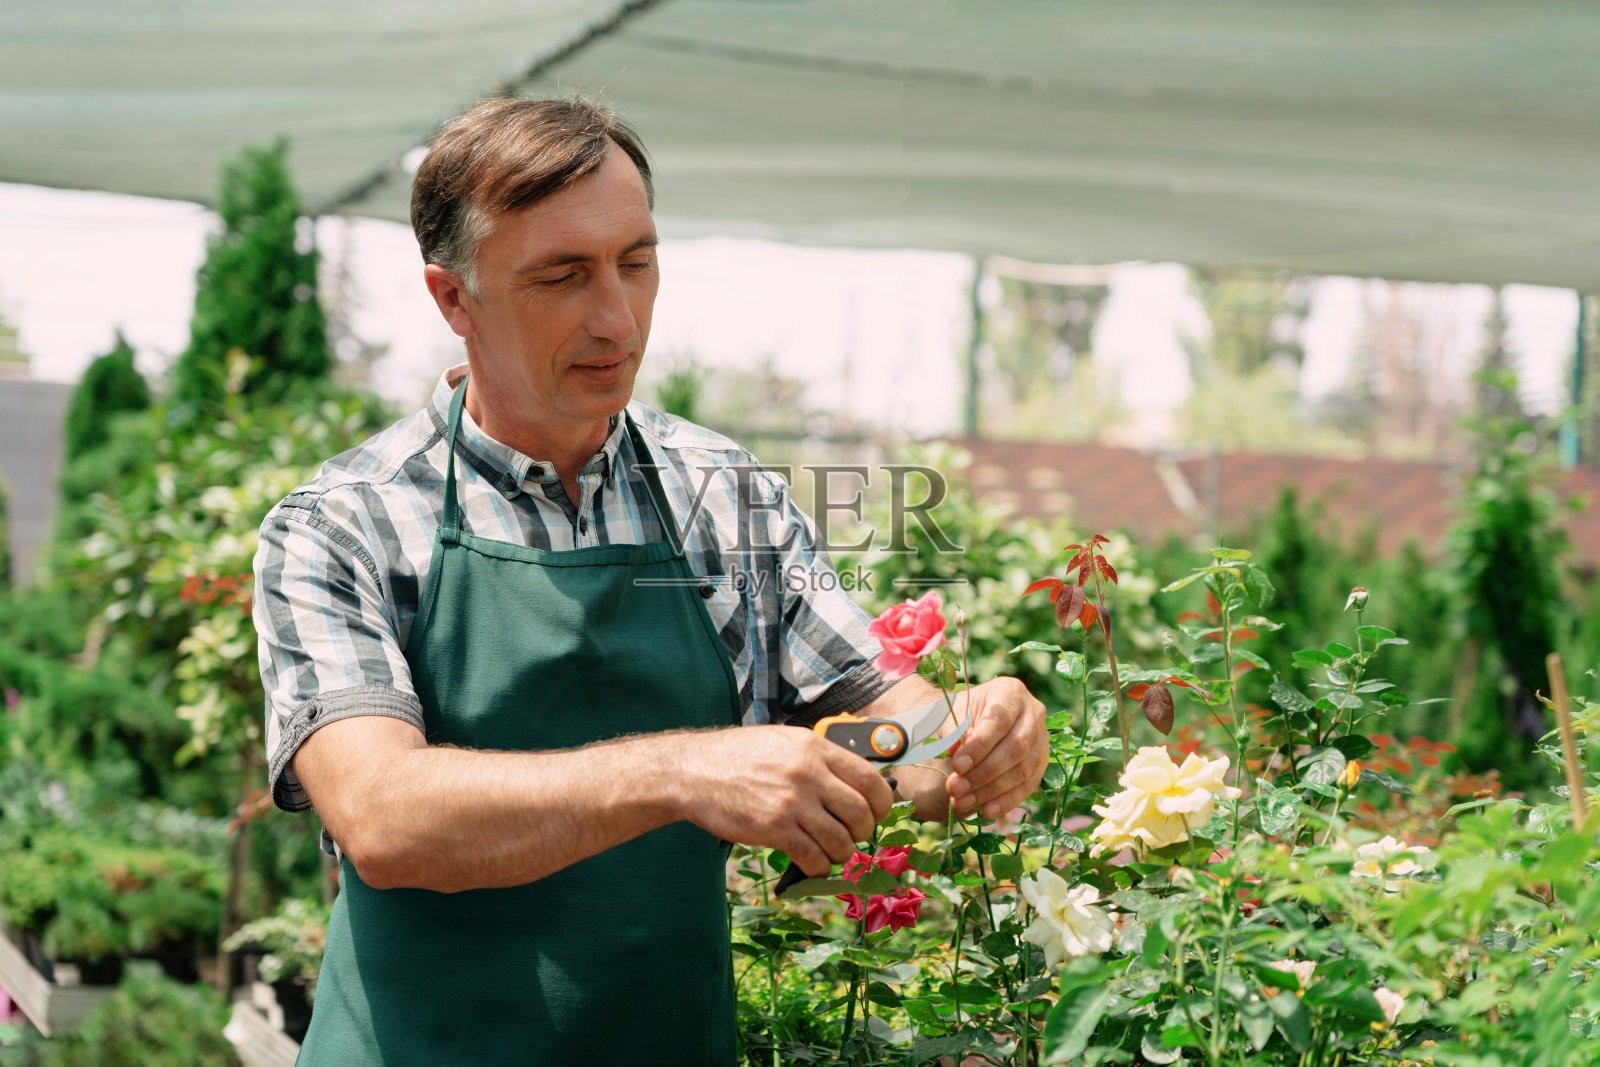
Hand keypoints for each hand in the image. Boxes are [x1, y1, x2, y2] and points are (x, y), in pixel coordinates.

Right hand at [669, 726, 893, 877]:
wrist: (693, 771)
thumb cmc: (738, 756)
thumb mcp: (784, 742)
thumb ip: (819, 760)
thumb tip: (854, 785)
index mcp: (815, 748)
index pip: (870, 779)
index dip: (881, 803)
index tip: (877, 814)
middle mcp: (809, 773)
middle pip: (860, 813)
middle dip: (863, 832)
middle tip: (853, 837)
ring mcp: (792, 803)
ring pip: (841, 840)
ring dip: (841, 853)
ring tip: (830, 852)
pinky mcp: (774, 829)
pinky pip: (813, 858)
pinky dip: (818, 867)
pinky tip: (811, 864)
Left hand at [943, 677, 1047, 820]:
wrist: (973, 720)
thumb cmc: (962, 714)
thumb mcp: (953, 715)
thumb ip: (954, 732)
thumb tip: (956, 755)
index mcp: (1011, 692)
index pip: (998, 721)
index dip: (979, 746)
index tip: (957, 765)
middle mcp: (1033, 712)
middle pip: (1015, 748)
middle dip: (983, 772)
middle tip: (955, 788)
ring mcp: (1042, 739)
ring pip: (1022, 770)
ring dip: (991, 790)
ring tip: (962, 801)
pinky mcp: (1042, 762)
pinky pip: (1028, 785)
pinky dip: (1007, 801)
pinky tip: (986, 811)